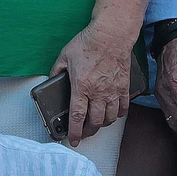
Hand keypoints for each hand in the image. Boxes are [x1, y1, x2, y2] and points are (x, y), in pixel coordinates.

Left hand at [50, 22, 134, 146]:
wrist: (110, 35)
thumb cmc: (87, 43)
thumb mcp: (64, 56)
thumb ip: (57, 71)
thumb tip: (52, 80)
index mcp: (81, 87)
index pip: (77, 116)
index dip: (75, 132)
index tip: (73, 140)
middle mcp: (98, 92)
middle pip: (94, 122)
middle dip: (88, 132)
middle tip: (84, 134)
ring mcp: (112, 91)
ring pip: (109, 118)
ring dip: (102, 125)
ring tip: (97, 124)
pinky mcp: (124, 87)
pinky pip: (123, 108)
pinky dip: (118, 115)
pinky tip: (113, 114)